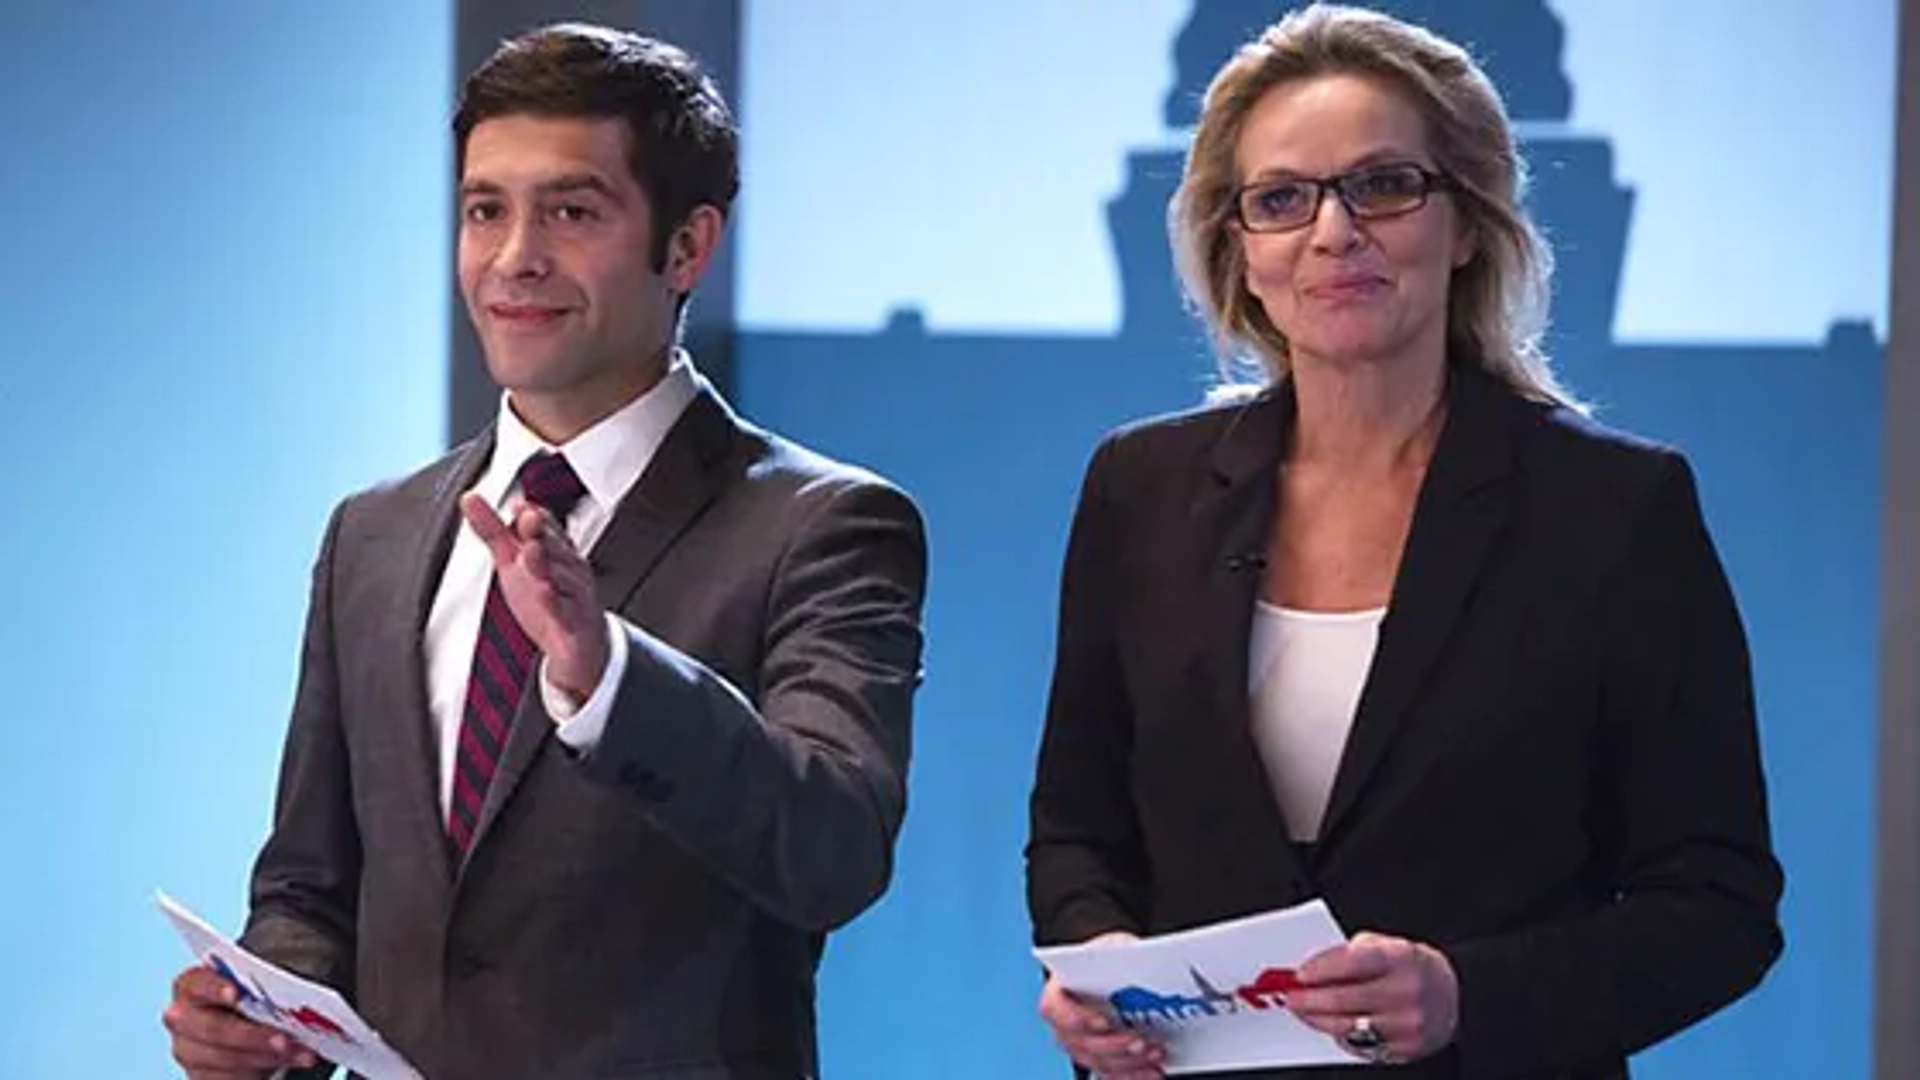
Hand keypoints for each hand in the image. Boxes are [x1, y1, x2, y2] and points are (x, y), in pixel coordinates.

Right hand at [162, 963, 317, 1077]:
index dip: (215, 989)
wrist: (239, 1027)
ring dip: (269, 1058)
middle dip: (253, 1036)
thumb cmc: (248, 998)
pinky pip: (231, 1079)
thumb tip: (292, 987)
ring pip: (227, 1059)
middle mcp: (183, 1019)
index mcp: (191, 986)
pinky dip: (264, 1072)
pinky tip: (291, 1064)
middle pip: (215, 1029)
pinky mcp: (202, 1077)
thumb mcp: (252, 986)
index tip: (236, 993)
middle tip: (284, 1040)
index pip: (197, 984)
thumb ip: (260, 986)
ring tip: (303, 1054)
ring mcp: (189, 1052)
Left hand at [461, 492, 606, 701]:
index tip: (519, 506)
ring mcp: (574, 595)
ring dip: (548, 563)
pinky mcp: (574, 623)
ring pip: (564, 577)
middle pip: (556, 546)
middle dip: (542, 532)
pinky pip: (565, 612)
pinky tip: (545, 595)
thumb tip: (470, 498)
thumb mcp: (513, 561)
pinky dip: (556, 603)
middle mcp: (568, 568)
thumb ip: (492, 530)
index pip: (545, 526)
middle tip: (528, 519)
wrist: (578, 643)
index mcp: (553, 550)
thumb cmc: (548, 596)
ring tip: (531, 551)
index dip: (533, 516)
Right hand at [1038, 932, 1164, 1078]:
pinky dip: (1132, 1075)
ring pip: (1098, 1063)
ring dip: (1128, 1063)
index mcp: (1057, 993)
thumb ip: (1119, 953)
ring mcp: (1080, 1045)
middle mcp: (1063, 1024)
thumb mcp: (1113, 946)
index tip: (1104, 1022)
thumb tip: (1140, 961)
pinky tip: (1152, 1071)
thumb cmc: (1108, 957)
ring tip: (1154, 1053)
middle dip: (1114, 1046)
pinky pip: (1112, 1075)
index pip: (1055, 1009)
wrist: (1114, 971)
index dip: (1078, 1019)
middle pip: (1080, 1043)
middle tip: (1140, 1042)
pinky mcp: (1100, 1060)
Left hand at [1288, 931, 1459, 1063]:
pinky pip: (1361, 1046)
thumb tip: (1313, 967)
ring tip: (1304, 1011)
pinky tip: (1331, 1025)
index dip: (1321, 968)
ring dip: (1318, 1020)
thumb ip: (1355, 952)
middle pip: (1345, 999)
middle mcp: (1407, 992)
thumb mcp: (1390, 945)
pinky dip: (1340, 1035)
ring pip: (1348, 1027)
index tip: (1300, 974)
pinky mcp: (1405, 1049)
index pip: (1353, 962)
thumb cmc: (1413, 967)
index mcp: (1401, 958)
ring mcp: (1407, 1024)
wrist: (1455, 996)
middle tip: (1291, 997)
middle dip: (1310, 999)